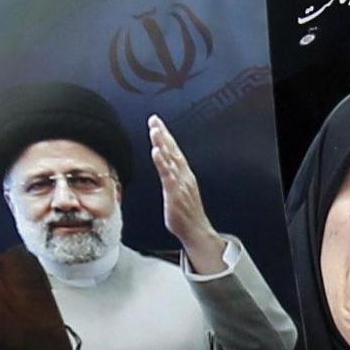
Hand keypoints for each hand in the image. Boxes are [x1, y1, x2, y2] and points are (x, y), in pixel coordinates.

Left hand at [149, 116, 224, 271]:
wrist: (195, 231)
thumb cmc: (186, 213)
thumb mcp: (178, 190)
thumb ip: (171, 177)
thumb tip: (164, 166)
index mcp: (184, 174)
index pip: (174, 150)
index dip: (165, 136)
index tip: (157, 122)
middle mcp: (184, 175)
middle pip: (173, 150)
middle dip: (163, 133)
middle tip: (154, 119)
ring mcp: (180, 183)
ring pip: (170, 159)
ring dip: (162, 143)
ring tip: (155, 130)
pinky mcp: (175, 193)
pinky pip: (168, 175)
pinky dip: (162, 162)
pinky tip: (156, 152)